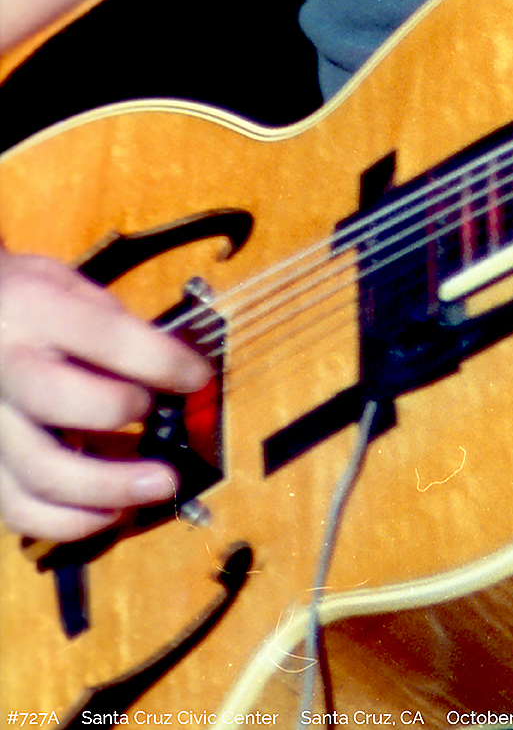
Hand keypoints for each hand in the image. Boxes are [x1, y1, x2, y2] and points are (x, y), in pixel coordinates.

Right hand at [0, 248, 211, 539]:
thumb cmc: (28, 299)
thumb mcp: (69, 285)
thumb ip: (113, 324)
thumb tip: (174, 368)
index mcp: (34, 310)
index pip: (104, 338)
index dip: (160, 361)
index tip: (199, 378)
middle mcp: (4, 367)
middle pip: (60, 402)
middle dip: (123, 415)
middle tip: (166, 423)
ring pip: (40, 471)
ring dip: (109, 488)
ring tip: (160, 485)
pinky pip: (19, 509)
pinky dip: (70, 521)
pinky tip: (111, 511)